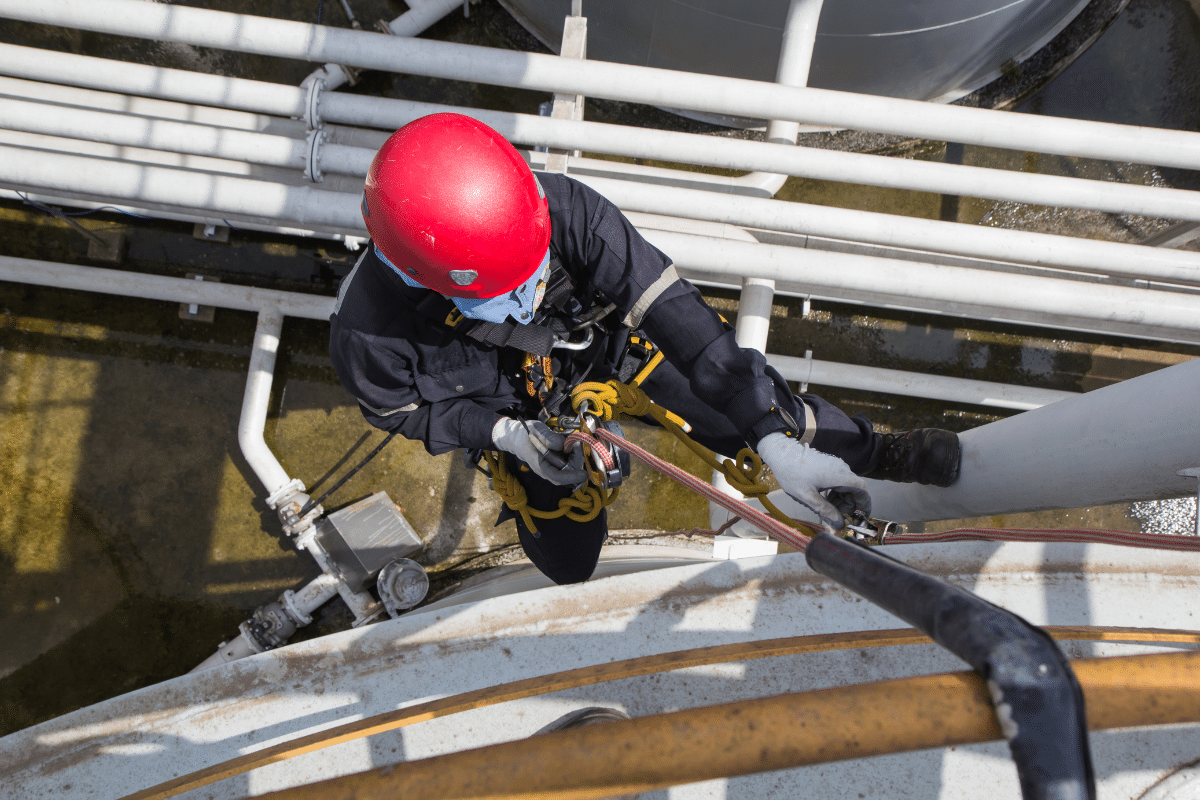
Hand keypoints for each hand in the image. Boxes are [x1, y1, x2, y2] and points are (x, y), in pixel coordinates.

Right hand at [491, 418, 587, 486]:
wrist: (518, 436)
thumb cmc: (525, 434)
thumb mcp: (537, 431)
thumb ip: (550, 438)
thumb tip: (564, 444)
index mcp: (541, 466)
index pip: (558, 477)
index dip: (572, 477)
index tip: (584, 473)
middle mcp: (548, 469)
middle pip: (568, 472)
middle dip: (577, 459)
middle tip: (577, 443)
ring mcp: (553, 465)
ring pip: (571, 466)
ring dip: (577, 455)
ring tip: (573, 440)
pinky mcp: (557, 461)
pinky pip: (570, 460)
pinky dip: (574, 452)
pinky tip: (571, 442)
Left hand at [756, 433, 870, 528]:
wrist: (781, 454)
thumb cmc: (791, 473)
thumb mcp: (807, 496)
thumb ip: (825, 510)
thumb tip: (839, 525)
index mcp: (838, 475)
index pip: (862, 489)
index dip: (864, 504)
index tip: (860, 516)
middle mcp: (840, 468)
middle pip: (855, 489)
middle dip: (849, 505)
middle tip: (835, 514)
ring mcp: (835, 465)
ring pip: (847, 486)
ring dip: (841, 499)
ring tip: (825, 506)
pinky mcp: (830, 465)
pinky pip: (839, 481)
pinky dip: (836, 492)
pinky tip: (823, 497)